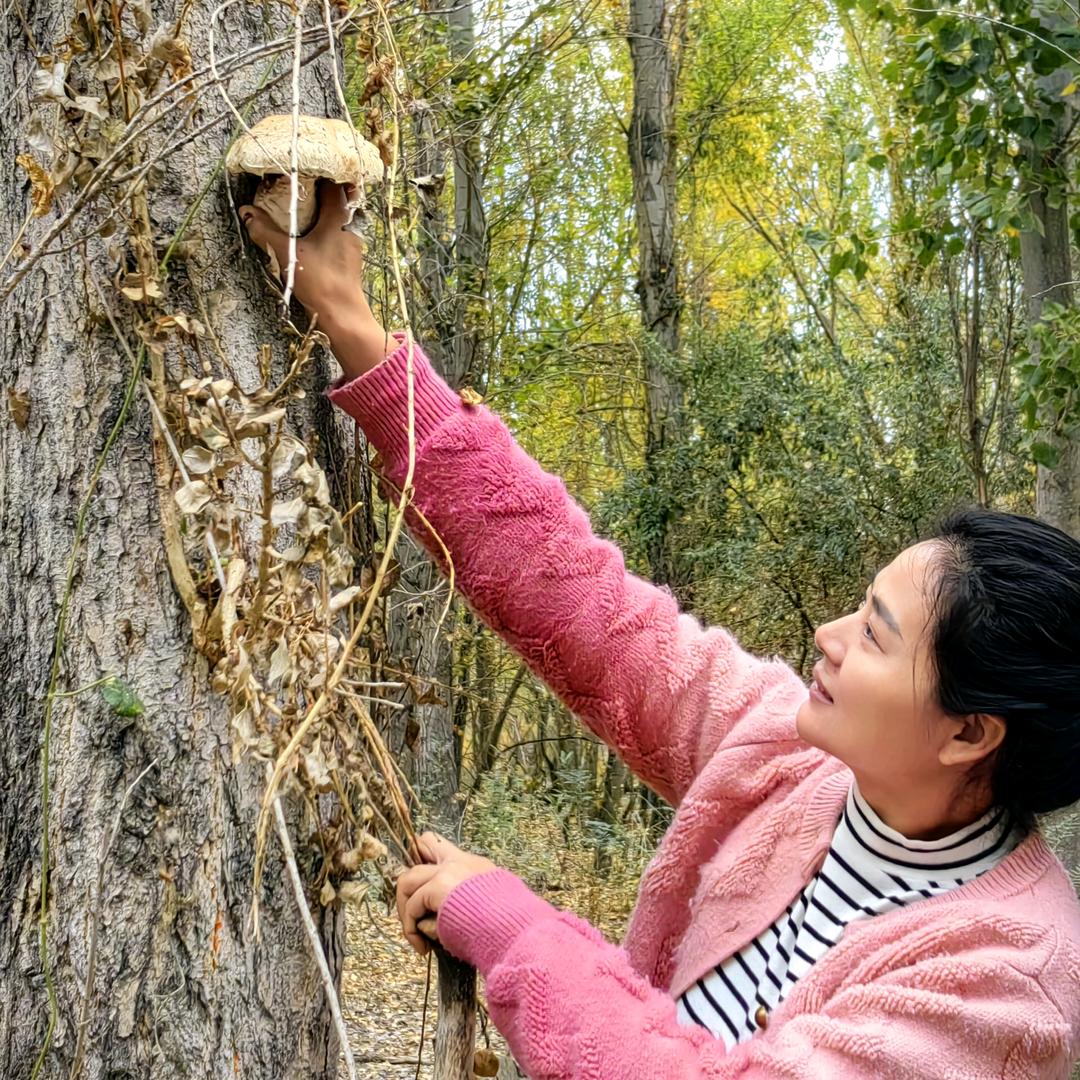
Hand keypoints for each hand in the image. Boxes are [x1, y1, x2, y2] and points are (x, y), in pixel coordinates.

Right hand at [239, 180, 364, 325]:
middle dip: (319, 192)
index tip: (301, 170)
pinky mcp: (350, 260)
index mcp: (340, 218)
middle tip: (298, 187)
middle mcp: (351, 227)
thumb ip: (265, 232)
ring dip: (323, 213)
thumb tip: (246, 212)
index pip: (333, 185)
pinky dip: (325, 230)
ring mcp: (352, 245)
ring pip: (339, 219)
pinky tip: (310, 237)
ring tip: (302, 209)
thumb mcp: (287, 254)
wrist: (343, 316)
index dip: (318, 174)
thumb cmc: (320, 282)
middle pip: (338, 200)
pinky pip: (338, 236)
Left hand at [395, 832, 496, 954]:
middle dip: (410, 881)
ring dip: (405, 910)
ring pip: (407, 879)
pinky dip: (411, 928)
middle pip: (421, 846)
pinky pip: (412, 905)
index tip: (423, 894)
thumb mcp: (491, 907)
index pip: (442, 846)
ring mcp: (448, 871)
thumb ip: (467, 904)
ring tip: (415, 936)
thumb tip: (439, 919)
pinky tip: (424, 947)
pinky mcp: (439, 887)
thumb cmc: (508, 929)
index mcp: (475, 865)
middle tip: (413, 914)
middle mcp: (460, 862)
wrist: (517, 933)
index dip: (426, 861)